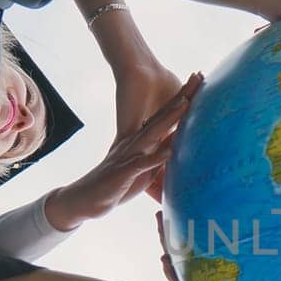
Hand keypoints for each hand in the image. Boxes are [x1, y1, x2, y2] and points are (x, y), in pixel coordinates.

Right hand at [45, 74, 201, 230]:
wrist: (84, 199)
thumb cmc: (114, 187)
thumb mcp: (143, 172)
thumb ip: (157, 161)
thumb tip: (172, 152)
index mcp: (140, 143)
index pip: (163, 120)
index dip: (179, 104)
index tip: (196, 88)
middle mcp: (135, 145)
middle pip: (160, 120)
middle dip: (178, 103)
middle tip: (195, 82)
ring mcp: (129, 156)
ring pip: (152, 134)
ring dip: (169, 119)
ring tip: (185, 103)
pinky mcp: (124, 172)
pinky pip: (141, 163)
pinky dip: (155, 157)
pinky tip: (169, 151)